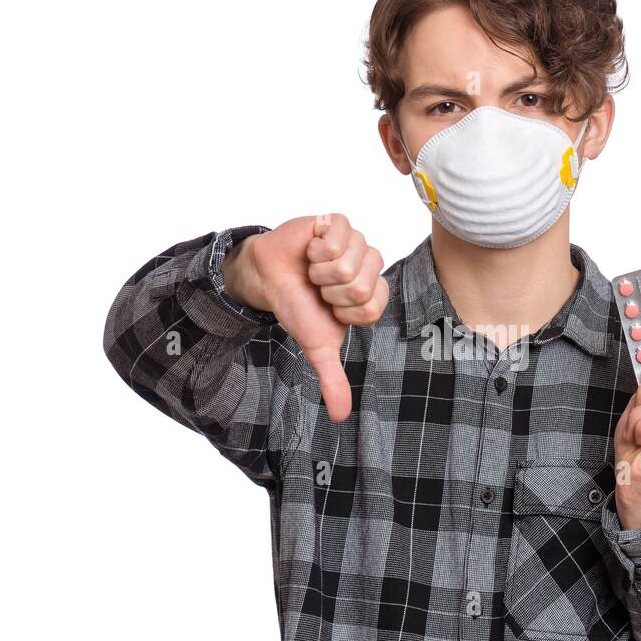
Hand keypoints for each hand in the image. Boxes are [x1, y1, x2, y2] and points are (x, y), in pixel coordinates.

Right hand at [222, 213, 387, 421]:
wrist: (268, 277)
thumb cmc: (297, 306)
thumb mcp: (317, 346)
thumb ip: (333, 379)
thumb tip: (340, 417)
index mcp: (372, 295)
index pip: (372, 307)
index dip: (344, 311)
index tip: (329, 307)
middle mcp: (370, 267)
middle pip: (361, 285)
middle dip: (330, 291)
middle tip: (319, 287)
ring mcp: (356, 243)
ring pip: (349, 262)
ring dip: (321, 270)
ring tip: (314, 270)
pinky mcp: (339, 223)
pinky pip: (339, 236)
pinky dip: (317, 248)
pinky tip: (311, 249)